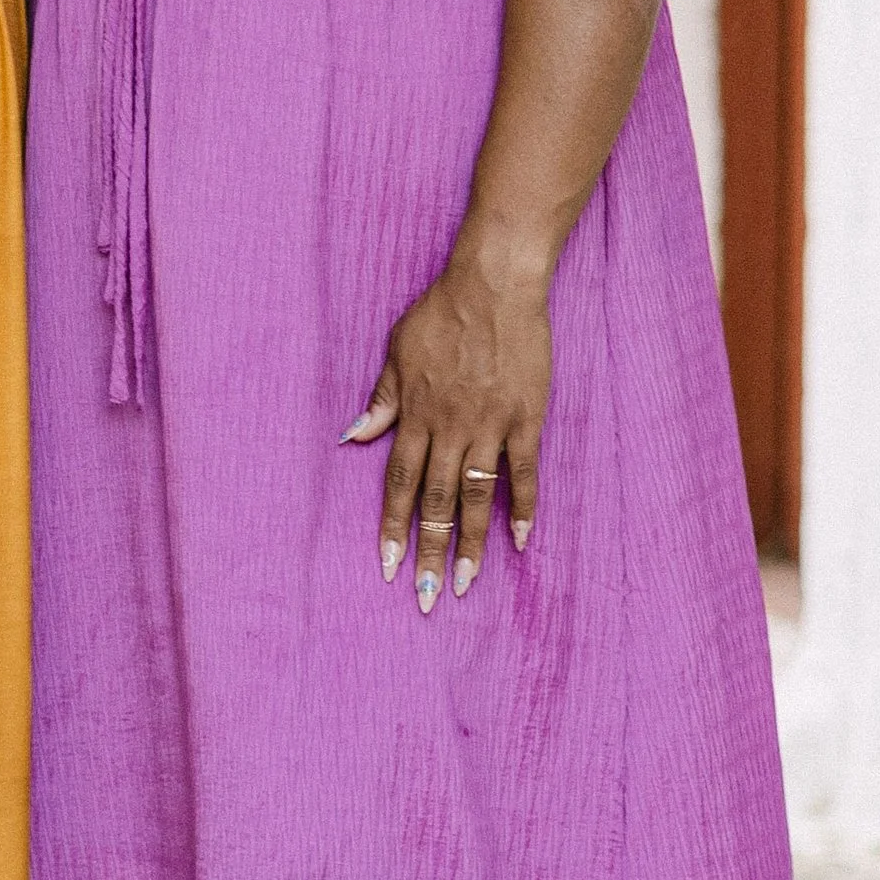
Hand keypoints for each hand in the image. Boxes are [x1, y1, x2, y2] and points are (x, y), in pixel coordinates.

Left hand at [343, 252, 546, 613]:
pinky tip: (520, 542)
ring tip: (466, 582)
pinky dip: (524, 508)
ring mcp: (490, 426)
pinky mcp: (525, 419)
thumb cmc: (442, 312)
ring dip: (471, 543)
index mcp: (416, 415)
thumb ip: (382, 400)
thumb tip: (353, 437)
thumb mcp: (397, 351)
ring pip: (477, 497)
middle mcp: (450, 428)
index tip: (388, 567)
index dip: (392, 528)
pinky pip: (525, 472)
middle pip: (435, 501)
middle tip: (426, 595)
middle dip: (428, 551)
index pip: (399, 484)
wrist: (494, 284)